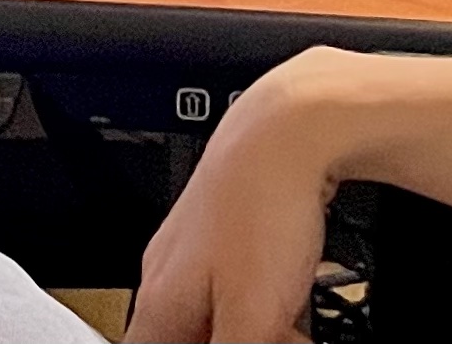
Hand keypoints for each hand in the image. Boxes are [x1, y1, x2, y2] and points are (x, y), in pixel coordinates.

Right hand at [131, 59, 340, 343]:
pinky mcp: (228, 227)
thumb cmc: (262, 205)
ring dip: (255, 328)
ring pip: (216, 313)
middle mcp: (166, 269)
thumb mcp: (251, 313)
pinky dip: (266, 301)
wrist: (292, 128)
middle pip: (187, 338)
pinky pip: (239, 285)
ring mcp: (196, 245)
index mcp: (157, 298)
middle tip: (274, 337)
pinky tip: (294, 295)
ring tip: (290, 324)